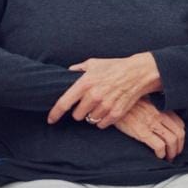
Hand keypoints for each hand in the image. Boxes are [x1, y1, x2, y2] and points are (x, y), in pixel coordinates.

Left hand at [47, 53, 162, 128]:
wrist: (137, 72)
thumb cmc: (114, 67)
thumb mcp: (93, 63)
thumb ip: (78, 69)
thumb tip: (67, 72)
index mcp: (85, 83)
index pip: (64, 103)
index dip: (55, 113)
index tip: (51, 120)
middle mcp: (94, 95)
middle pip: (77, 115)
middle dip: (80, 111)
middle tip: (87, 103)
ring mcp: (105, 106)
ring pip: (90, 120)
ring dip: (92, 115)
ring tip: (99, 104)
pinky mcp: (116, 113)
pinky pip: (101, 124)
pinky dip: (102, 120)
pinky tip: (106, 109)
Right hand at [113, 98, 184, 161]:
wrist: (111, 102)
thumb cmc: (125, 104)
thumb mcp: (142, 101)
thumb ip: (153, 108)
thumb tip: (159, 118)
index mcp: (159, 108)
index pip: (179, 123)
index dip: (181, 135)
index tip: (177, 142)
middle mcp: (158, 115)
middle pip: (178, 133)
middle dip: (179, 147)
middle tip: (175, 154)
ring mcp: (151, 123)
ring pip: (172, 140)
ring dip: (172, 152)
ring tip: (168, 158)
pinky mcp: (141, 132)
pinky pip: (159, 146)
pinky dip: (162, 154)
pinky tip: (158, 156)